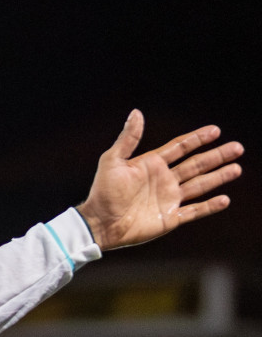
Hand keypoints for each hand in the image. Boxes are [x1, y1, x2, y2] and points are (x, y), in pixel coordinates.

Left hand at [77, 110, 242, 249]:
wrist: (99, 223)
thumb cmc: (102, 192)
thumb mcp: (112, 161)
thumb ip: (128, 138)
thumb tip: (136, 113)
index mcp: (152, 165)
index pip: (180, 148)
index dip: (197, 139)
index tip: (215, 130)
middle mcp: (164, 180)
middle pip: (196, 165)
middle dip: (217, 156)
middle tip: (237, 147)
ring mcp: (169, 199)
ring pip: (200, 185)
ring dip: (219, 177)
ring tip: (237, 168)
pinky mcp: (170, 218)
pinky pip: (194, 211)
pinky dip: (209, 206)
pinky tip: (225, 199)